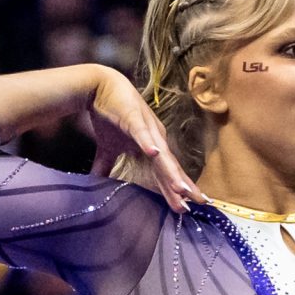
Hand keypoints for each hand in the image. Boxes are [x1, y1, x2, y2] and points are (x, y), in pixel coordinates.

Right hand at [88, 67, 206, 210]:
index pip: (166, 172)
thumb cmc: (109, 115)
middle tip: (195, 205)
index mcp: (152, 145)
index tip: (187, 207)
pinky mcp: (134, 119)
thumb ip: (106, 166)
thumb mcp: (108, 147)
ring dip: (171, 171)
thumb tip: (99, 184)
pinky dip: (148, 143)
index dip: (175, 189)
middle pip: (170, 167)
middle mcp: (155, 138)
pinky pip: (142, 133)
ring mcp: (146, 128)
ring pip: (161, 154)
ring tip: (182, 189)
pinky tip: (154, 154)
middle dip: (181, 186)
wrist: (99, 87)